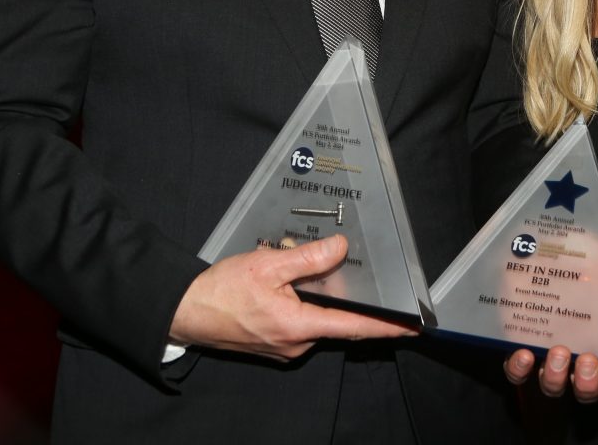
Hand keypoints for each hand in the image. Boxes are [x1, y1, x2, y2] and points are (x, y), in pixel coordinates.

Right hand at [169, 235, 416, 360]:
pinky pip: (300, 323)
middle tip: (332, 267)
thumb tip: (340, 249)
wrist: (186, 311)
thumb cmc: (222, 291)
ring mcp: (285, 347)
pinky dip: (300, 304)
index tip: (411, 327)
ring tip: (291, 272)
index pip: (354, 328)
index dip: (385, 327)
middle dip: (339, 295)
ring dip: (314, 297)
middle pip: (335, 319)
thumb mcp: (268, 264)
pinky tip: (282, 287)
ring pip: (316, 319)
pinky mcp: (274, 344)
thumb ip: (309, 258)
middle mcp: (296, 344)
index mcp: (299, 326)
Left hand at [502, 252, 597, 402]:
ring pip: (553, 385)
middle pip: (586, 389)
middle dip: (588, 383)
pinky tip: (524, 352)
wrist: (556, 245)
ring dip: (555, 377)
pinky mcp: (521, 344)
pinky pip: (517, 370)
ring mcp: (549, 355)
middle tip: (588, 360)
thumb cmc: (597, 262)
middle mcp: (580, 357)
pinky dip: (519, 368)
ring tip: (558, 352)